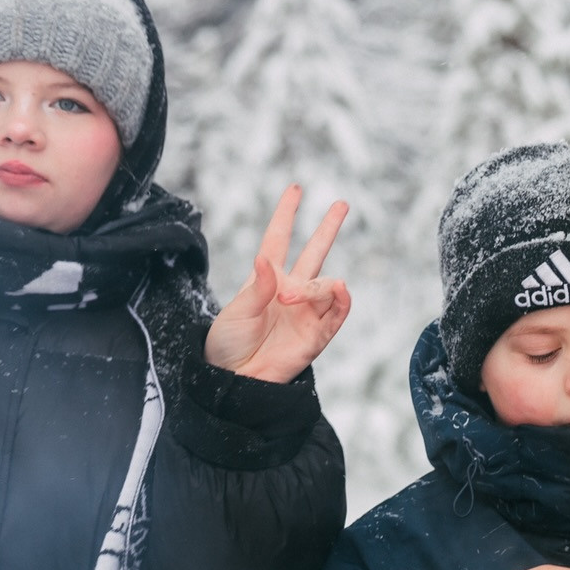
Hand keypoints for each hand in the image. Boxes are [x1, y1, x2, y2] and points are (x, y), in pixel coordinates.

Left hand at [205, 185, 351, 383]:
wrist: (235, 380)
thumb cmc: (227, 344)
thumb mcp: (235, 313)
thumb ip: (256, 287)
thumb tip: (266, 259)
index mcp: (265, 278)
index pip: (278, 239)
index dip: (286, 214)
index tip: (295, 189)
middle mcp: (290, 291)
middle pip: (314, 252)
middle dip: (327, 228)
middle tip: (342, 204)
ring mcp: (306, 312)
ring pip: (326, 284)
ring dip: (315, 285)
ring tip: (289, 298)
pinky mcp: (316, 335)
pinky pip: (337, 314)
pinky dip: (342, 300)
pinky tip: (342, 288)